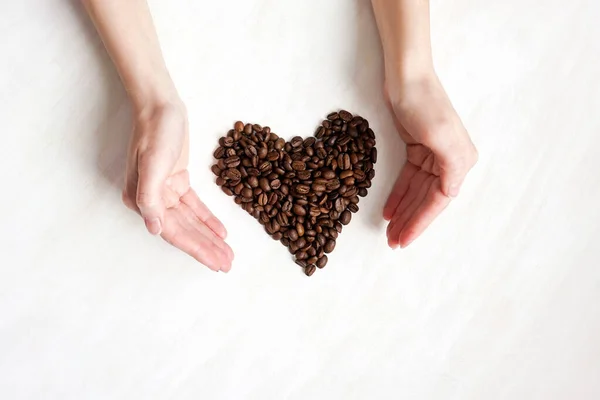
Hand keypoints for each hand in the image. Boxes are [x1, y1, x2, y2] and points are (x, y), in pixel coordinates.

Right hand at [122, 102, 233, 270]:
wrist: (160, 105)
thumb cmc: (156, 132)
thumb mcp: (152, 163)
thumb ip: (150, 197)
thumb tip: (155, 229)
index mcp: (143, 200)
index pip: (174, 232)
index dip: (197, 249)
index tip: (217, 263)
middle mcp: (152, 200)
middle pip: (185, 231)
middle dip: (207, 248)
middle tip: (228, 264)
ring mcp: (165, 191)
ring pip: (191, 221)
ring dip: (209, 238)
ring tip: (228, 254)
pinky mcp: (177, 181)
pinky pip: (194, 206)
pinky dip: (208, 219)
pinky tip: (221, 232)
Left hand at [383, 73, 477, 248]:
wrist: (407, 77)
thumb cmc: (424, 104)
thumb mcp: (440, 136)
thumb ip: (449, 167)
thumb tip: (450, 194)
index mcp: (459, 161)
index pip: (438, 201)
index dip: (421, 222)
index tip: (404, 239)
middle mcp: (450, 161)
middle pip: (427, 200)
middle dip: (410, 221)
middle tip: (392, 242)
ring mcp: (433, 155)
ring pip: (416, 192)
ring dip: (403, 212)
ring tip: (389, 232)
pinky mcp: (417, 150)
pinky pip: (408, 179)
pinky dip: (398, 194)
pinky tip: (388, 210)